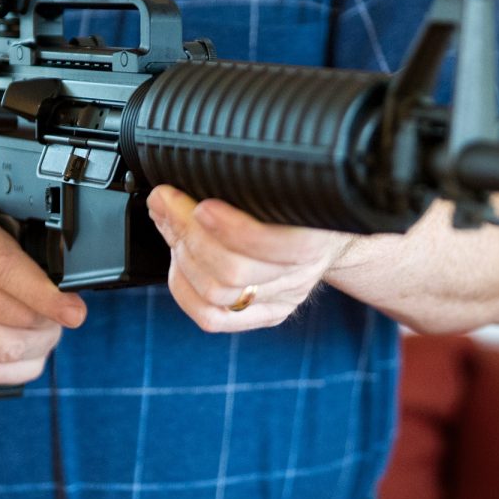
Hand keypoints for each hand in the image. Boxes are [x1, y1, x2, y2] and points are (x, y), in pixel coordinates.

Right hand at [0, 198, 86, 385]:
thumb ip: (30, 241)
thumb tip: (69, 278)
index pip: (6, 269)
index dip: (45, 295)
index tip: (75, 313)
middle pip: (13, 317)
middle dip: (51, 322)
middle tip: (62, 315)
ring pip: (3, 350)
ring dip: (39, 347)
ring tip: (45, 333)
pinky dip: (19, 369)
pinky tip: (27, 354)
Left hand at [147, 185, 352, 331]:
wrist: (331, 231)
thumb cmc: (299, 197)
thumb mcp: (284, 180)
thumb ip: (240, 180)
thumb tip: (170, 194)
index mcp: (317, 236)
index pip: (276, 247)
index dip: (233, 229)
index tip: (201, 204)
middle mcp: (301, 274)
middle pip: (234, 273)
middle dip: (189, 234)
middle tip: (167, 204)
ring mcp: (282, 298)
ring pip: (218, 294)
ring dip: (182, 257)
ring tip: (170, 226)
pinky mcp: (265, 314)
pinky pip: (214, 319)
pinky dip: (185, 291)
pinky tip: (178, 264)